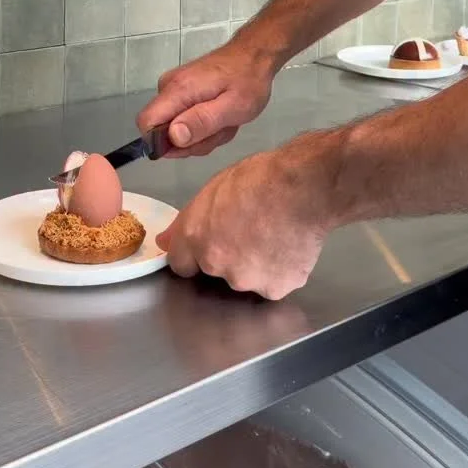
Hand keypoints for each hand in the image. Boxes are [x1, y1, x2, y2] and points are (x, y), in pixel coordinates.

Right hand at [137, 39, 274, 156]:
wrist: (254, 54)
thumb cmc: (248, 80)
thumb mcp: (233, 107)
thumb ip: (202, 121)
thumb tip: (173, 137)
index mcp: (178, 90)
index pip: (146, 123)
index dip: (164, 143)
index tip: (193, 143)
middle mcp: (168, 87)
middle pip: (162, 131)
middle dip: (192, 140)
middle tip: (221, 129)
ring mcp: (173, 89)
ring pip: (175, 128)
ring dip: (202, 133)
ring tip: (225, 120)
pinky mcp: (180, 91)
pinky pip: (182, 119)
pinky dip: (202, 124)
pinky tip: (220, 116)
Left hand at [156, 133, 335, 299]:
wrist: (303, 188)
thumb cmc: (261, 178)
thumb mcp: (214, 188)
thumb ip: (187, 222)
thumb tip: (164, 242)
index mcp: (196, 239)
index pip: (181, 264)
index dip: (196, 252)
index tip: (210, 241)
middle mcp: (216, 265)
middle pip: (216, 271)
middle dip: (227, 256)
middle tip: (249, 230)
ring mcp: (247, 281)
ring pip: (246, 279)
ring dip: (254, 265)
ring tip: (273, 236)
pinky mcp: (275, 289)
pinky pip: (273, 283)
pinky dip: (279, 270)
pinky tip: (287, 246)